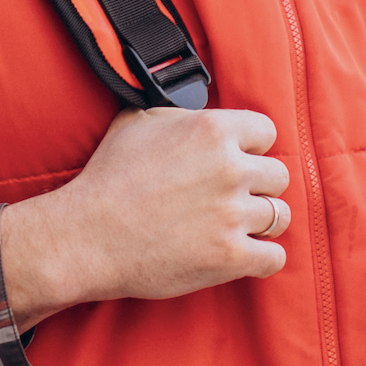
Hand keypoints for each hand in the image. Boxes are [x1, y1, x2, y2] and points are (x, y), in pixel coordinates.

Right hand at [0, 108, 290, 329]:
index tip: (236, 161)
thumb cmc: (106, 178)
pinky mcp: (230, 257)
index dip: (251, 148)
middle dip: (258, 186)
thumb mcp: (136, 121)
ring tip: (236, 225)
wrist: (86, 236)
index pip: (267, 132)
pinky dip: (262, 258)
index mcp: (212, 130)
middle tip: (233, 197)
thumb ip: (178, 112)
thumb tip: (194, 108)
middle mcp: (230, 169)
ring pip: (279, 215)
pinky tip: (244, 254)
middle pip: (278, 175)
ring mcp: (232, 215)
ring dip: (261, 221)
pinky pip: (274, 257)